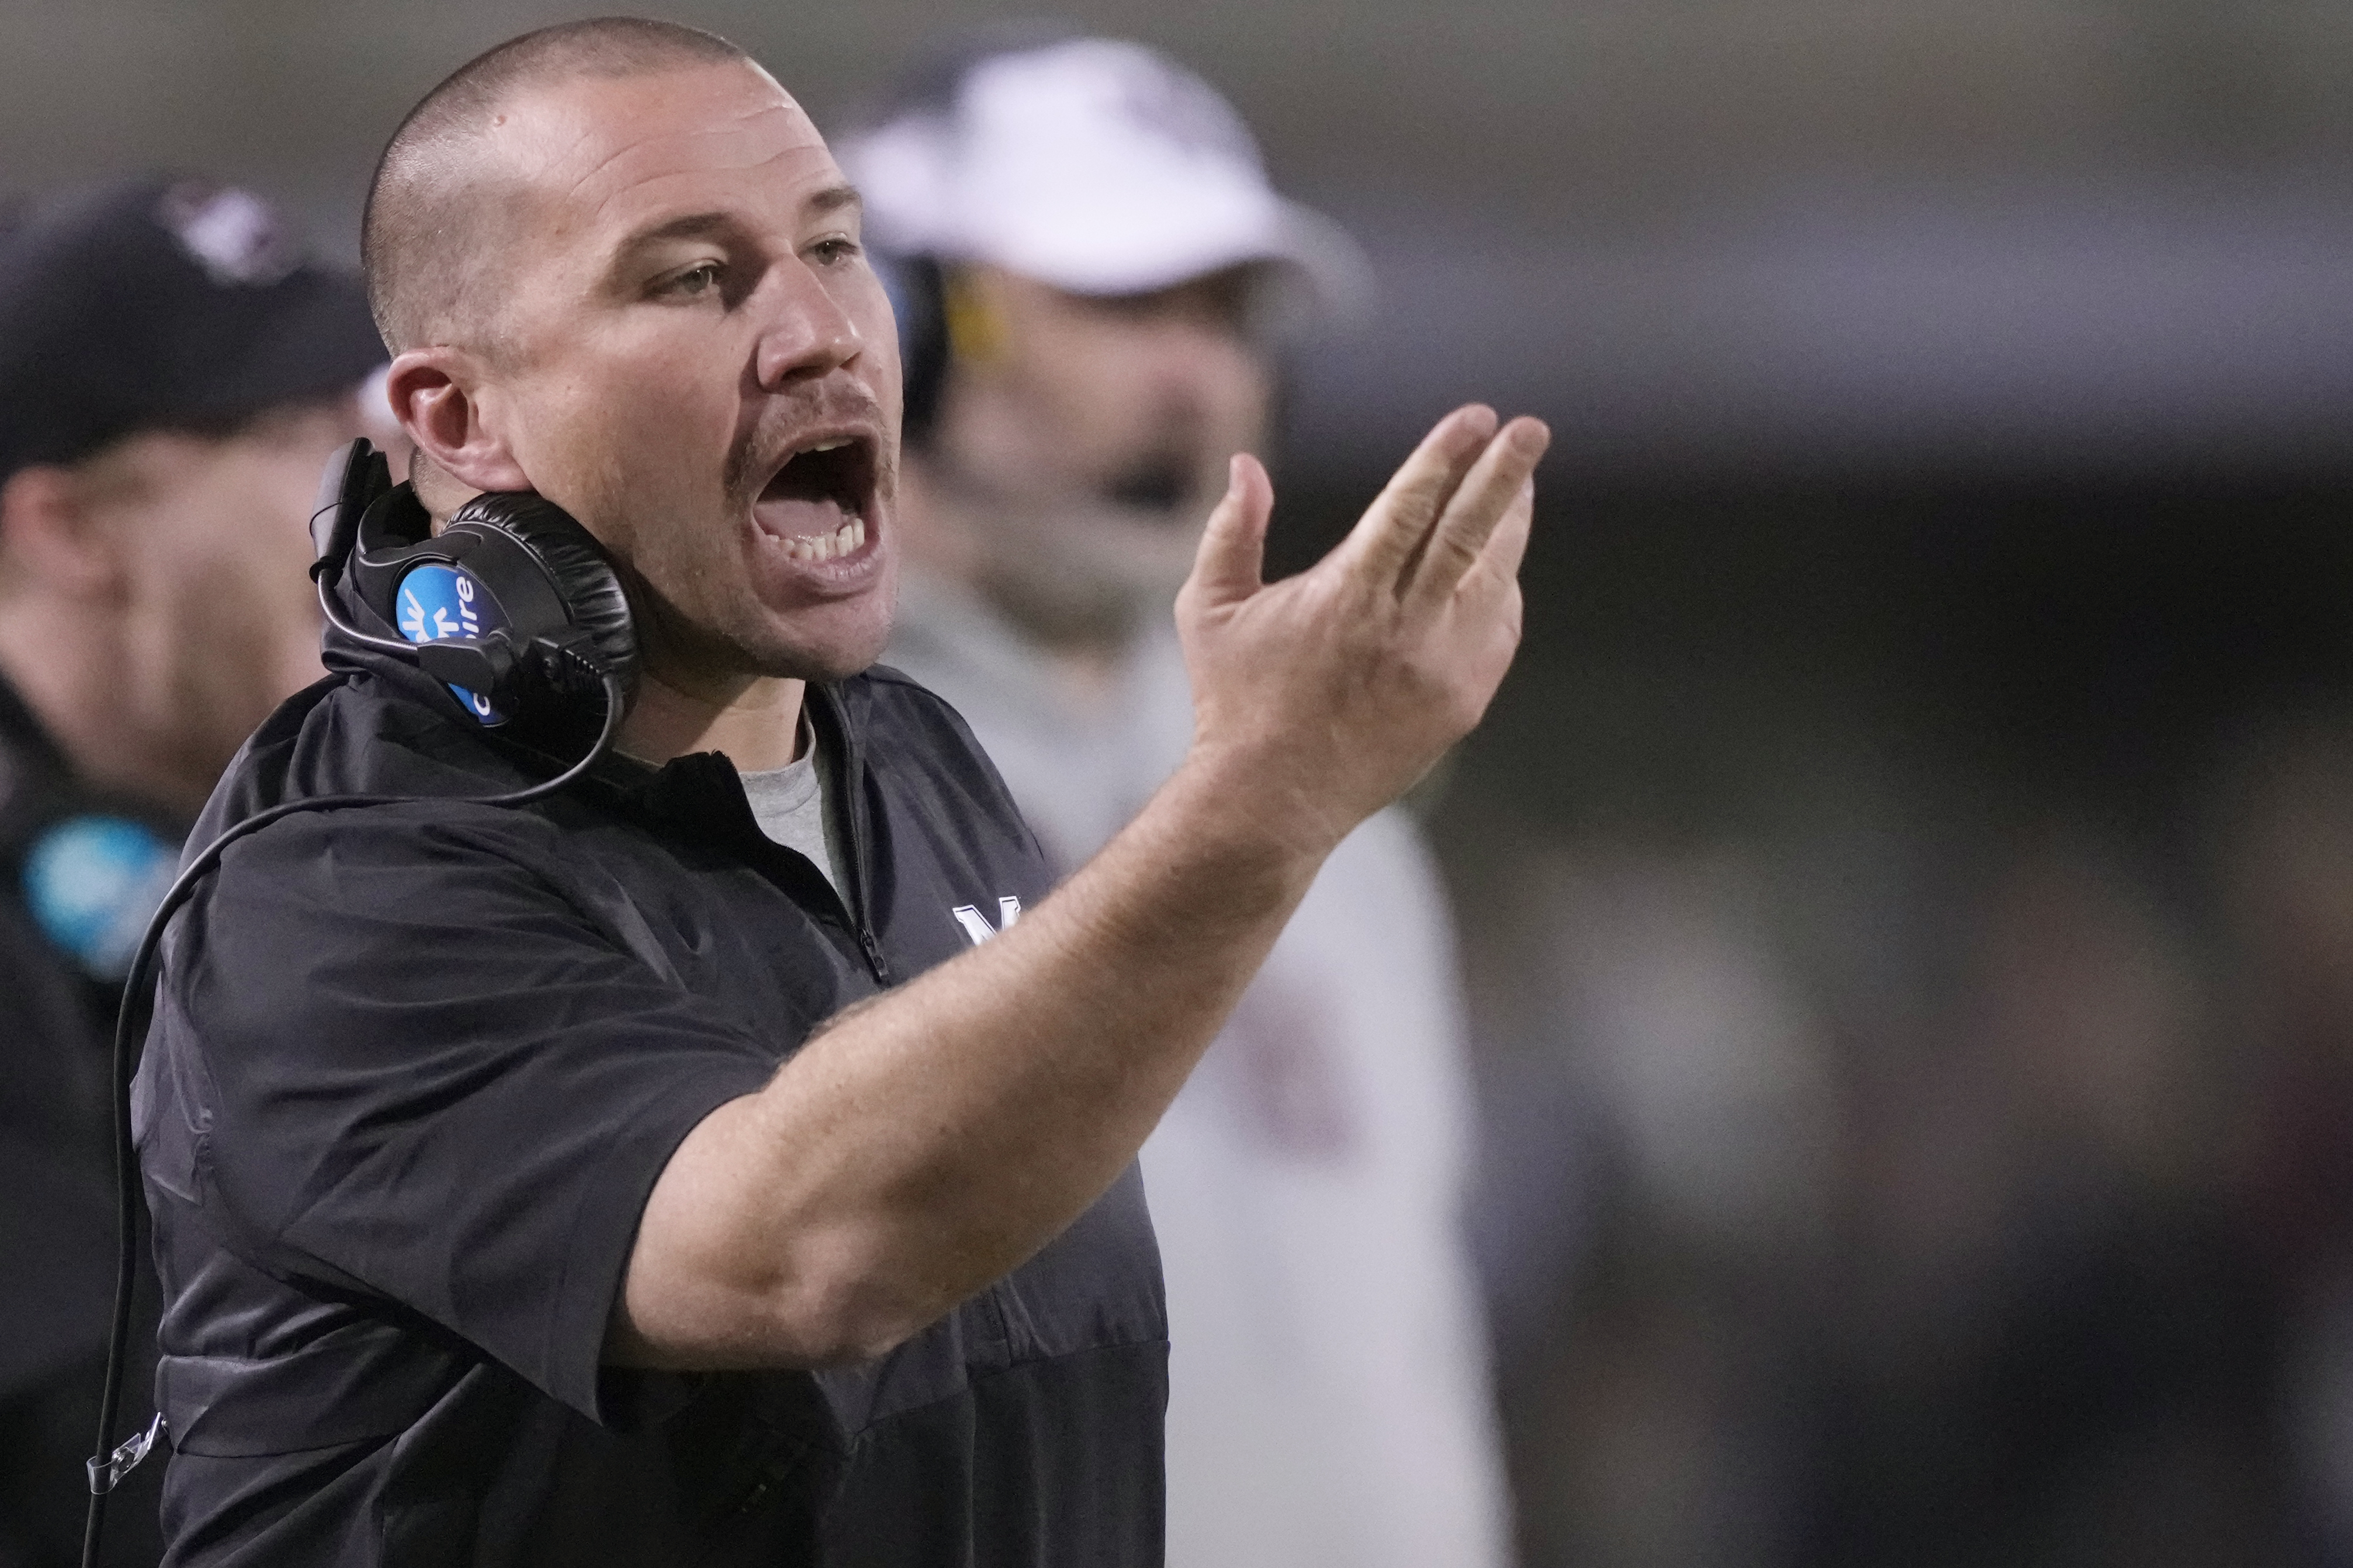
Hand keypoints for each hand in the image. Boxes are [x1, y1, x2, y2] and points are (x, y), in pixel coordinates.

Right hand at [1173, 403, 1547, 857]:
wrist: (1271, 800)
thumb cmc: (1234, 700)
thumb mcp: (1207, 610)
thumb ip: (1231, 531)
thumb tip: (1247, 463)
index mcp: (1344, 596)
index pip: (1410, 507)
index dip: (1445, 456)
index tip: (1476, 417)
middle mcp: (1403, 629)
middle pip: (1470, 534)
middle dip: (1505, 475)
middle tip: (1530, 430)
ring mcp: (1441, 669)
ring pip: (1495, 579)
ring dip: (1512, 524)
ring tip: (1520, 482)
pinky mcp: (1462, 702)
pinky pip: (1498, 630)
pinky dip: (1501, 589)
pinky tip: (1497, 562)